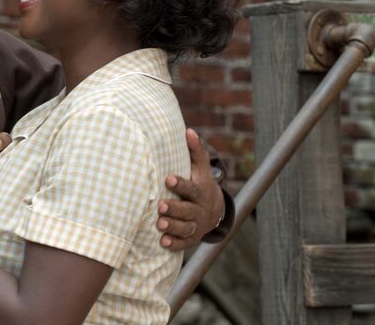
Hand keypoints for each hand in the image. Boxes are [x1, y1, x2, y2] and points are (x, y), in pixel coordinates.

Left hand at [157, 129, 224, 250]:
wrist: (215, 210)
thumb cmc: (201, 183)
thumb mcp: (201, 168)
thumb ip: (195, 151)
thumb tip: (188, 130)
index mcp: (200, 191)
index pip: (191, 188)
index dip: (180, 184)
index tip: (168, 178)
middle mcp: (199, 209)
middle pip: (188, 210)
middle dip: (175, 208)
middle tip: (160, 206)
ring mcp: (196, 224)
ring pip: (186, 227)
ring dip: (173, 226)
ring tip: (160, 223)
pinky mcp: (191, 237)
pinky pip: (184, 243)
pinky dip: (174, 244)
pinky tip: (163, 242)